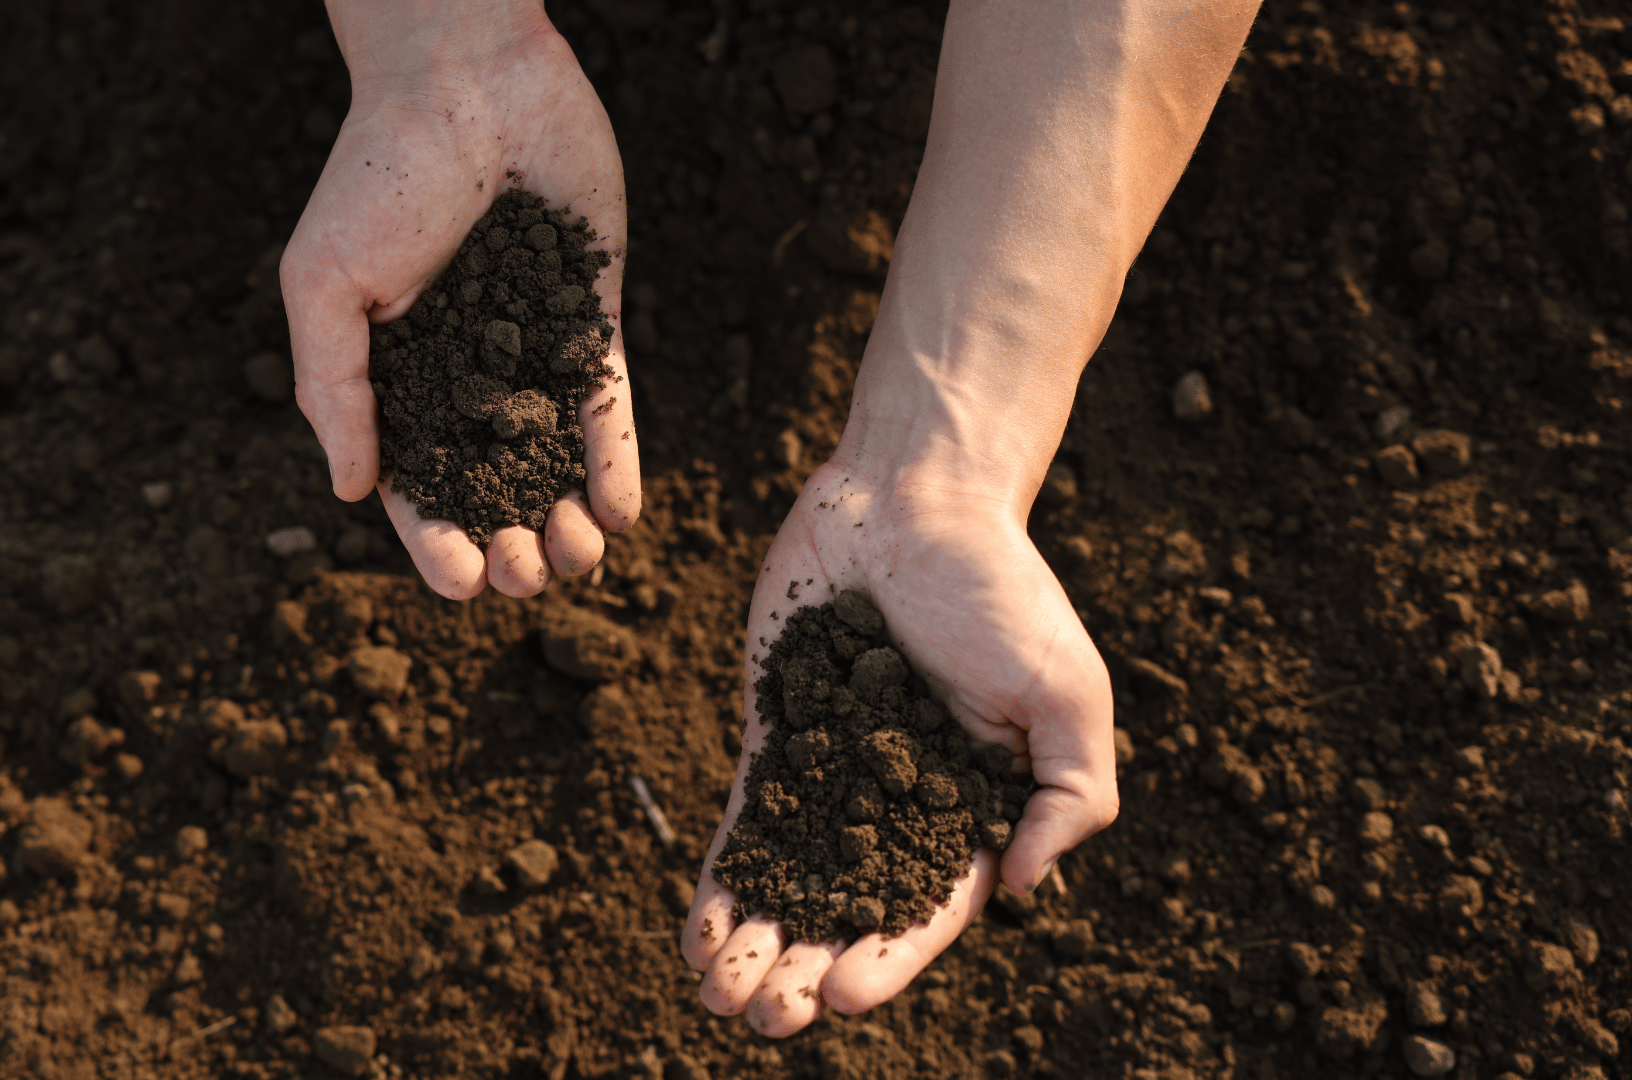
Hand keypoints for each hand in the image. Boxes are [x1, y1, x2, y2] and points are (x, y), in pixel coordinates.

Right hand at [280, 1, 638, 599]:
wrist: (466, 80)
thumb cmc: (377, 173)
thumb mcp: (324, 283)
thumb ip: (335, 387)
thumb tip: (350, 491)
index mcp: (394, 377)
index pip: (415, 484)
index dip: (434, 542)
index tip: (460, 582)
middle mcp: (465, 377)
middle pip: (490, 489)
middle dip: (508, 547)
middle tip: (525, 574)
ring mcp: (530, 351)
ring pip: (551, 461)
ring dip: (566, 523)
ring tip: (576, 553)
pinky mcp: (589, 320)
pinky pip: (604, 405)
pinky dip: (614, 461)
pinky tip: (621, 512)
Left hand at [679, 456, 1117, 1036]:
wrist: (915, 495)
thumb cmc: (1002, 587)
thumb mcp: (1067, 691)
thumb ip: (1068, 795)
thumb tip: (1021, 888)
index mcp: (975, 807)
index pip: (928, 909)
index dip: (884, 959)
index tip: (837, 992)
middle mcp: (901, 805)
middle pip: (848, 911)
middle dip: (804, 969)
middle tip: (763, 1017)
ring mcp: (834, 772)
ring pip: (791, 880)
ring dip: (755, 943)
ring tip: (716, 995)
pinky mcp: (778, 734)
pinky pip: (745, 820)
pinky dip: (724, 878)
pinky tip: (696, 932)